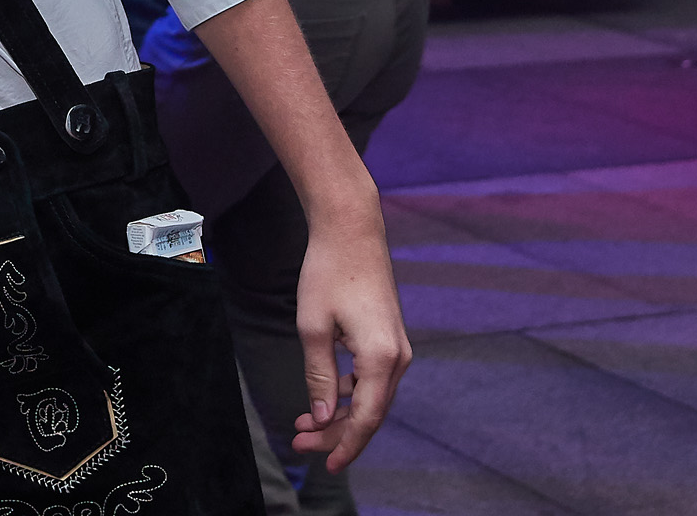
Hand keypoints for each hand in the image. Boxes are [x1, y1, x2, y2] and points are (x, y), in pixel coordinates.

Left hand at [291, 202, 411, 472]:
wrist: (352, 231)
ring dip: (341, 413)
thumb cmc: (328, 273)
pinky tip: (324, 396)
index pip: (365, 418)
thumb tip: (321, 415)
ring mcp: (398, 348)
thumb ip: (319, 375)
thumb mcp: (312, 327)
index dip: (345, 445)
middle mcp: (397, 358)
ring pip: (372, 398)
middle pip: (370, 413)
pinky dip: (349, 392)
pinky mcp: (390, 339)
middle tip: (299, 441)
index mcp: (380, 358)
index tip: (324, 464)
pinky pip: (373, 379)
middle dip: (336, 432)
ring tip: (304, 423)